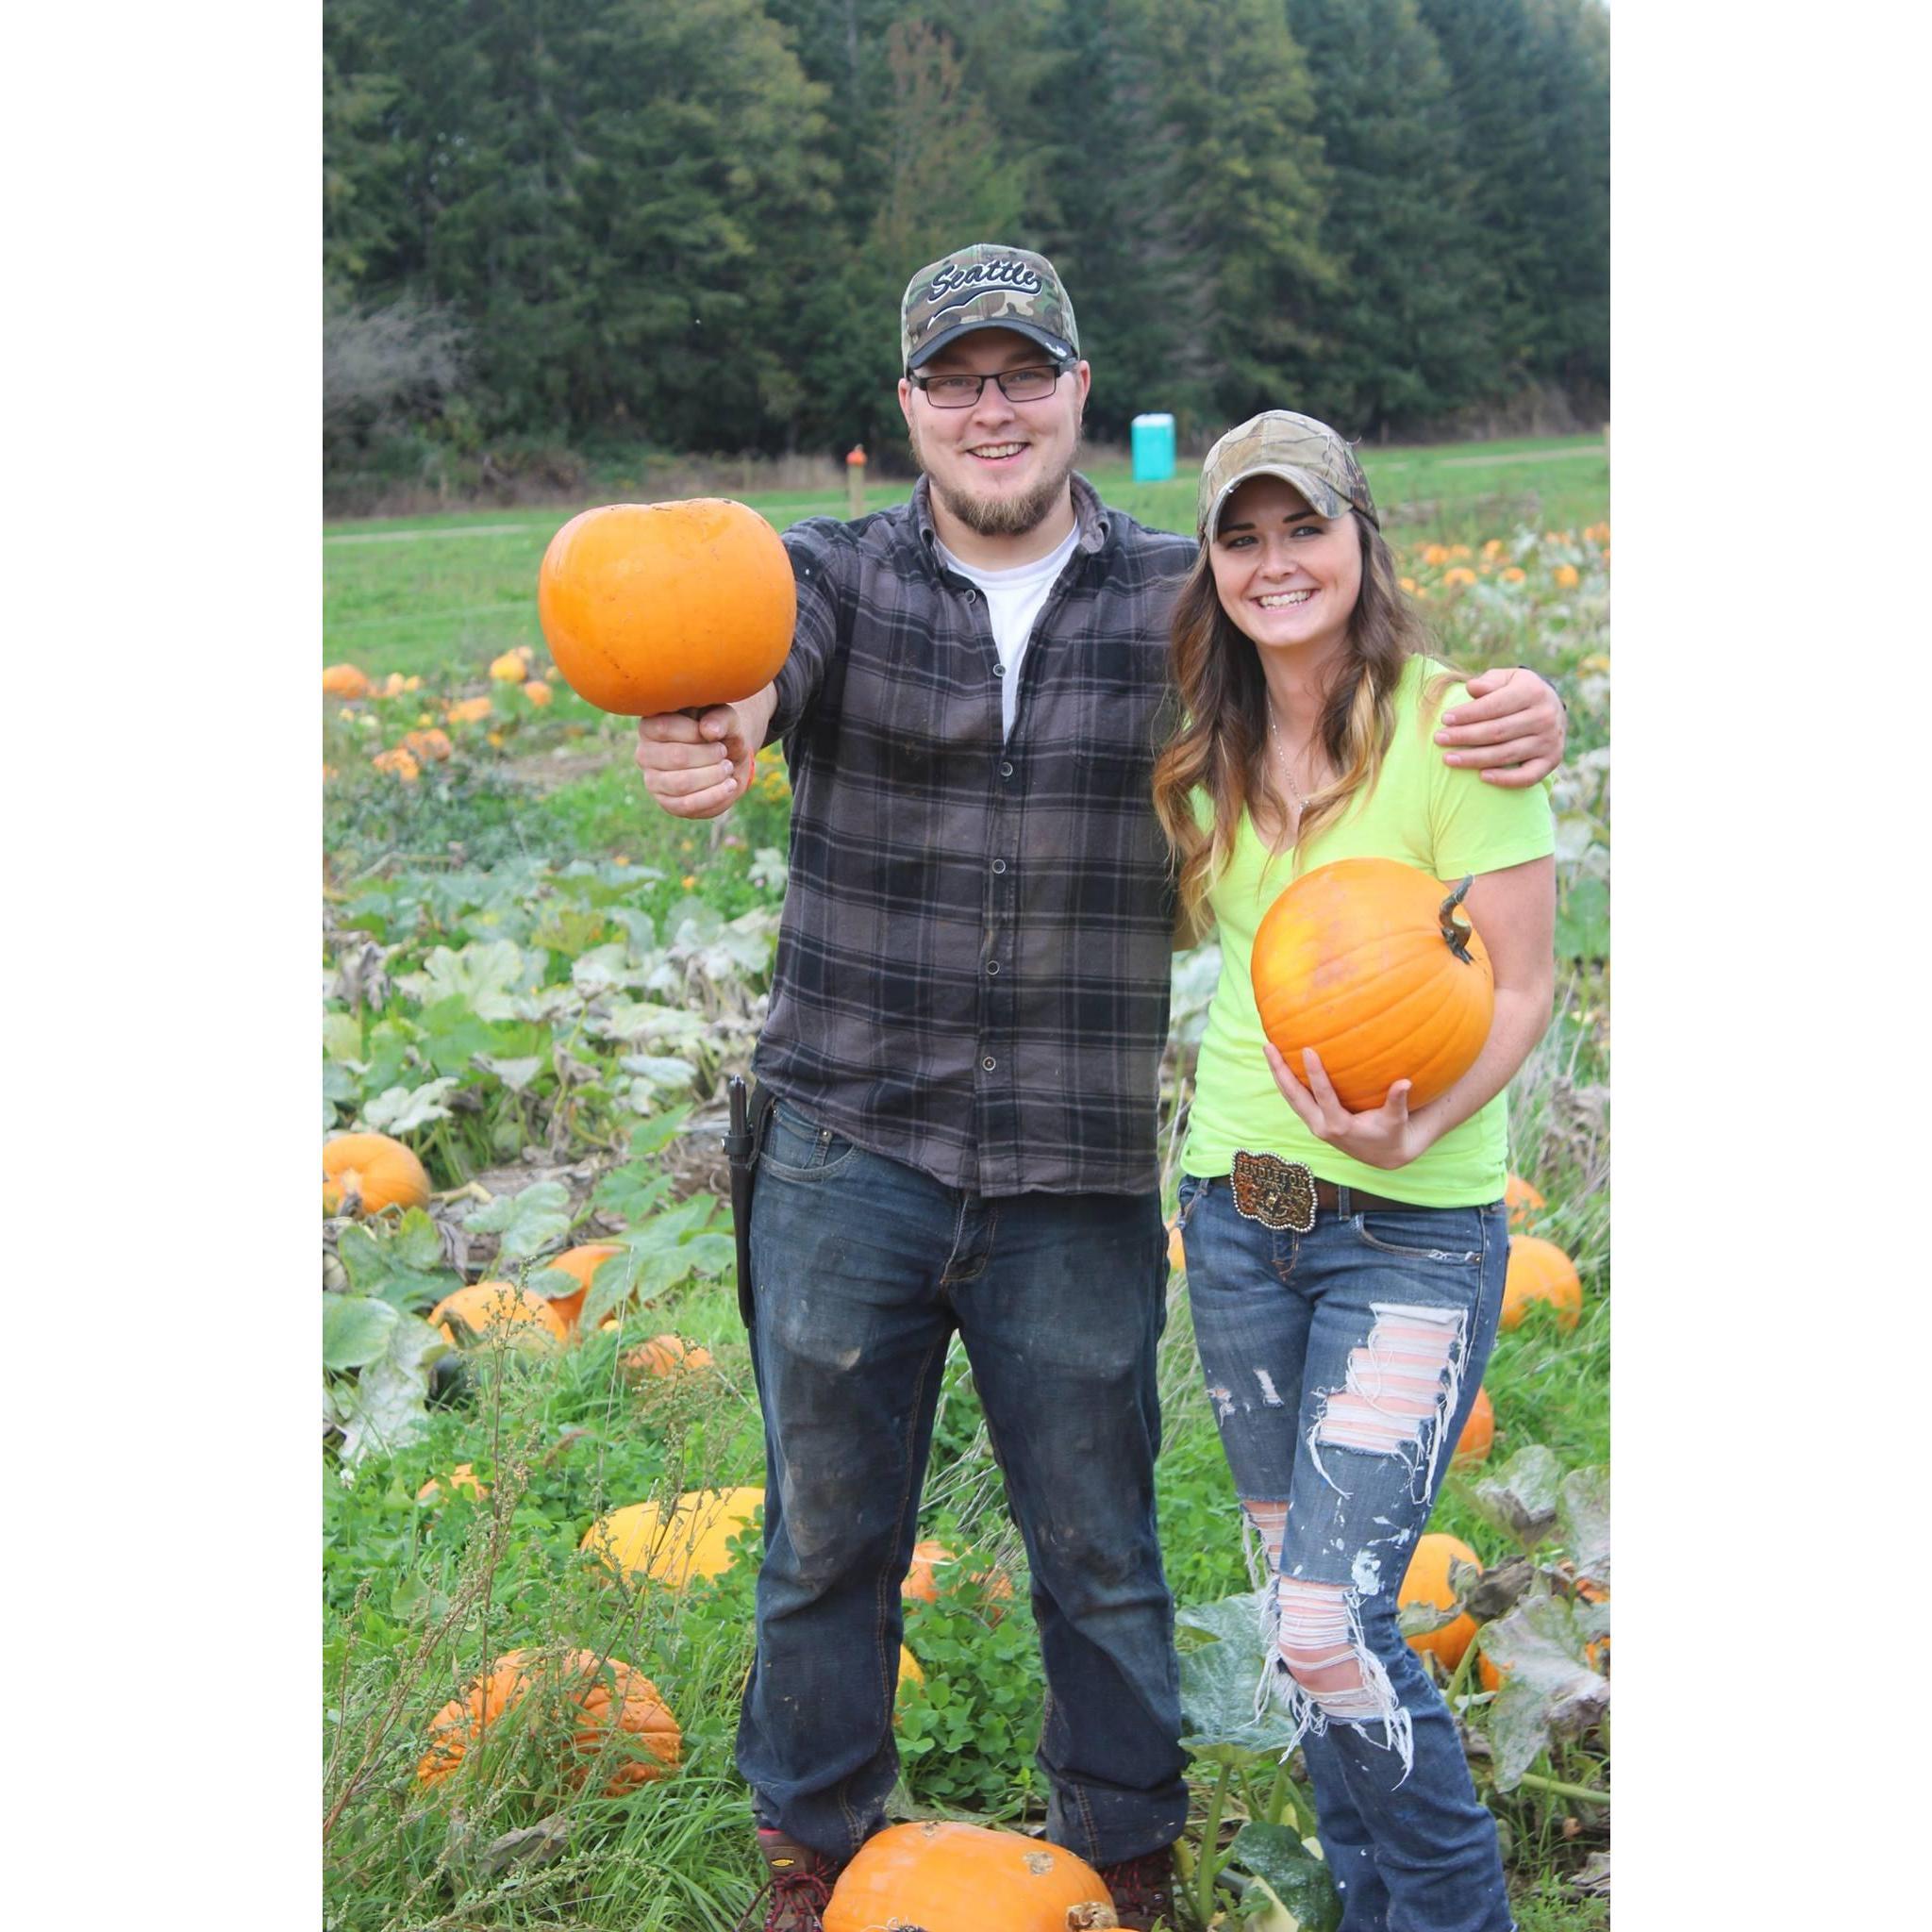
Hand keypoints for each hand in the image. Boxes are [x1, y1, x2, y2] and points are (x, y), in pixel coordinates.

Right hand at [634, 700, 760, 818]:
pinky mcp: (667, 803)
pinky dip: (714, 795)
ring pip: (681, 783)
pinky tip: (730, 785)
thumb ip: (720, 717)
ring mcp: (653, 781)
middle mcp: (645, 754)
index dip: (695, 732)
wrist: (727, 760)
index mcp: (650, 726)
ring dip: (713, 775)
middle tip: (724, 753)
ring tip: (727, 768)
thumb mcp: (726, 718)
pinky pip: (687, 805)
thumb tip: (709, 731)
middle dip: (709, 755)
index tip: (715, 735)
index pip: (663, 727)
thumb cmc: (720, 732)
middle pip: (675, 757)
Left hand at [1264, 1042, 1432, 1170]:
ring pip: (1290, 1097)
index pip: (1323, 1096)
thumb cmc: (1391, 1134)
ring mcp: (1314, 1124)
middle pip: (1294, 1096)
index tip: (1307, 1050)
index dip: (1315, 1073)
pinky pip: (1295, 1099)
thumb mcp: (1396, 1120)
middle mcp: (1320, 1126)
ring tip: (1269, 1049)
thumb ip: (1397, 1101)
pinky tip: (1282, 1062)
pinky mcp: (1313, 1120)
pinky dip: (1286, 1081)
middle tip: (1268, 1045)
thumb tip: (1405, 1082)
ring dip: (1278, 1074)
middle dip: (1280, 1071)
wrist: (1382, 1155)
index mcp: (1339, 1126)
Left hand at [1433, 666, 1566, 786]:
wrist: (1551, 708)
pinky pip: (1527, 776)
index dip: (1468, 713)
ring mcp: (1550, 741)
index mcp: (1533, 692)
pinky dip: (1505, 780)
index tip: (1444, 719)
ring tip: (1448, 759)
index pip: (1495, 705)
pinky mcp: (1552, 761)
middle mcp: (1545, 717)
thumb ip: (1489, 682)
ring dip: (1474, 759)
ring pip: (1506, 754)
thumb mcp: (1506, 679)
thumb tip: (1471, 687)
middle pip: (1497, 731)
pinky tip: (1481, 777)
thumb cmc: (1518, 692)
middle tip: (1439, 739)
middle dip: (1465, 736)